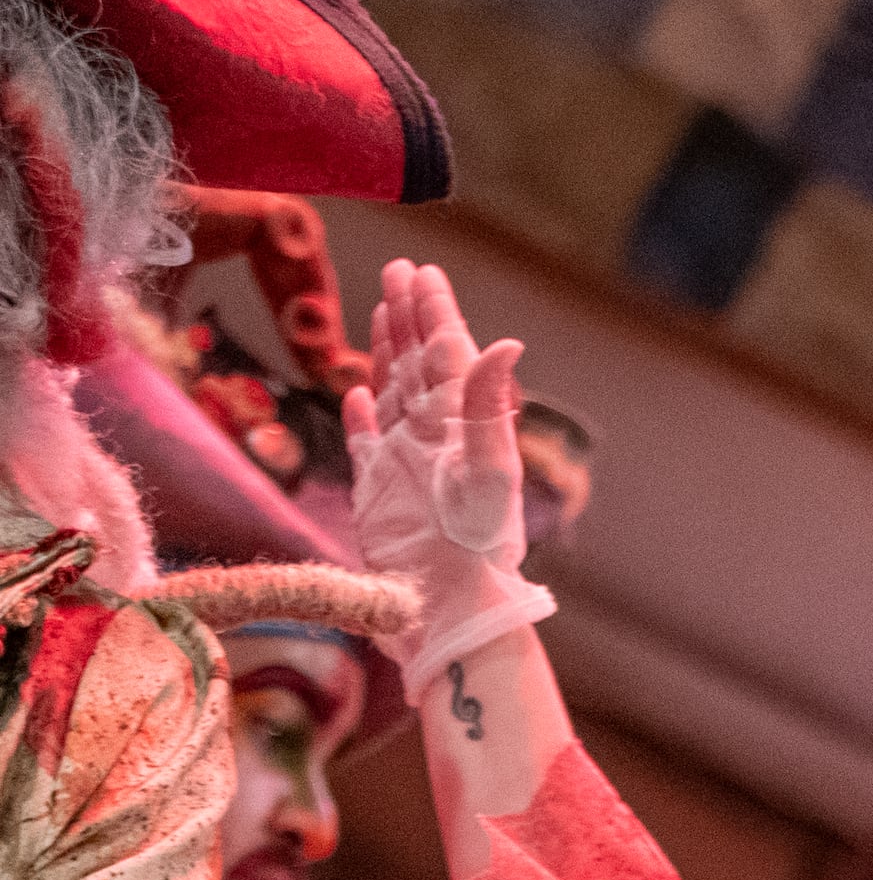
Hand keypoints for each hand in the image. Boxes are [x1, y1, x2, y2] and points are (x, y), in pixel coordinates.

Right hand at [341, 260, 540, 664]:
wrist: (448, 609)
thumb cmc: (475, 548)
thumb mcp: (487, 471)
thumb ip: (490, 406)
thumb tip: (506, 344)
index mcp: (463, 428)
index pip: (448, 356)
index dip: (436, 313)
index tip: (425, 273)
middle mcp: (436, 439)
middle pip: (420, 364)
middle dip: (411, 317)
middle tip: (401, 270)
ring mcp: (405, 463)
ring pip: (394, 392)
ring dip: (388, 352)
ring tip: (384, 313)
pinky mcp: (378, 491)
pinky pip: (367, 442)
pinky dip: (363, 414)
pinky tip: (358, 393)